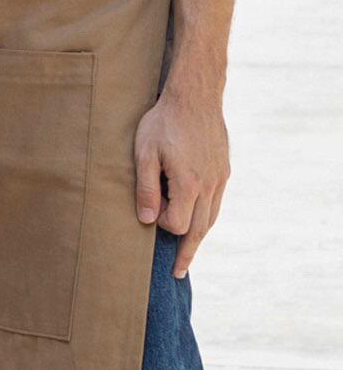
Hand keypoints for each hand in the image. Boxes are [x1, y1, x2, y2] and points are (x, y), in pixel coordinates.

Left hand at [133, 82, 231, 276]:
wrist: (195, 96)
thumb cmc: (163, 122)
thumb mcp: (144, 152)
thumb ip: (145, 188)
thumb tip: (146, 220)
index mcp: (189, 184)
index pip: (176, 224)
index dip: (160, 224)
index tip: (149, 215)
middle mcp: (209, 186)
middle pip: (198, 230)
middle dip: (187, 252)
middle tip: (177, 273)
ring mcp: (220, 179)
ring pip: (211, 219)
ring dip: (198, 237)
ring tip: (187, 254)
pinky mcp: (223, 171)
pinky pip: (216, 203)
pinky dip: (206, 218)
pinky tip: (198, 221)